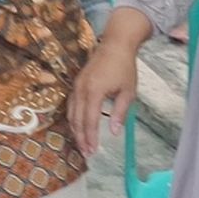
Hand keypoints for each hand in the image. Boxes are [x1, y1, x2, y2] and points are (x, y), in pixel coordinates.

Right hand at [68, 38, 138, 155]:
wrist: (115, 45)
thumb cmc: (124, 67)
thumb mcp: (128, 92)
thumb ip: (120, 113)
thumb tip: (114, 132)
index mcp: (94, 91)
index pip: (90, 120)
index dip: (91, 137)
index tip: (93, 151)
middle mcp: (81, 88)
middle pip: (77, 118)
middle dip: (81, 137)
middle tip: (86, 152)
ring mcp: (76, 84)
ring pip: (71, 112)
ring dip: (75, 129)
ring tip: (81, 143)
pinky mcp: (76, 82)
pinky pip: (71, 104)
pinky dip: (73, 117)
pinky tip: (77, 125)